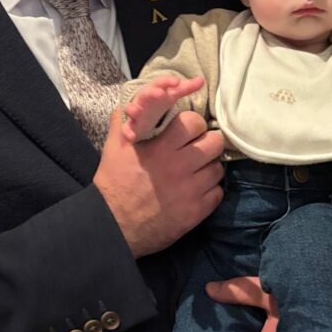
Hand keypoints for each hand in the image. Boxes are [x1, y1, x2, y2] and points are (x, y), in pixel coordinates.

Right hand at [94, 107, 223, 258]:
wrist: (113, 226)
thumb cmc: (113, 184)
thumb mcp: (114, 149)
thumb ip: (123, 124)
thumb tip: (127, 106)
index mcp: (161, 148)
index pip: (195, 122)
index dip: (193, 125)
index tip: (188, 132)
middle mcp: (180, 166)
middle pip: (215, 143)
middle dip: (207, 144)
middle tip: (197, 150)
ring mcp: (191, 190)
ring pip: (218, 168)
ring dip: (208, 168)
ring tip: (196, 173)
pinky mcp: (196, 212)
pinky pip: (217, 193)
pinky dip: (209, 191)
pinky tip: (196, 192)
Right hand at [122, 74, 203, 141]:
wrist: (137, 119)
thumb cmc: (156, 105)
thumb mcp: (170, 96)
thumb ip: (184, 88)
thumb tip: (201, 80)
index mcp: (155, 92)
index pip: (160, 83)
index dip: (167, 82)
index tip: (176, 82)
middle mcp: (144, 102)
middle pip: (146, 94)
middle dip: (151, 93)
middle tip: (159, 93)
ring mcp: (136, 115)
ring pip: (132, 109)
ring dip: (132, 109)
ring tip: (134, 110)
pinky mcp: (131, 127)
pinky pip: (127, 129)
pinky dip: (127, 132)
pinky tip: (131, 136)